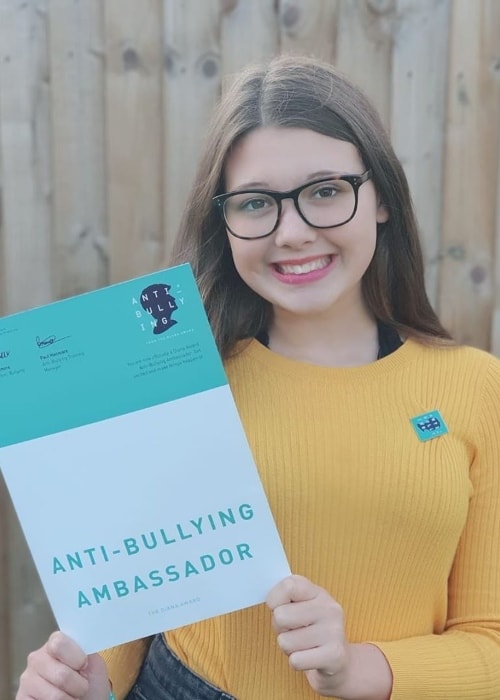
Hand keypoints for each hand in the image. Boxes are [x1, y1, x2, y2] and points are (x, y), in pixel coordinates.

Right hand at [16, 631, 109, 699]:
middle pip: (60, 674)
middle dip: (77, 685)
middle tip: (81, 687)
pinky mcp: (22, 699)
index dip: (76, 658)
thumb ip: (87, 650)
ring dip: (69, 699)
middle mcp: (36, 659)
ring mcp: (27, 680)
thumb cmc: (89, 682)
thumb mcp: (94, 663)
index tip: (84, 666)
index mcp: (54, 643)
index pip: (59, 643)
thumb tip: (83, 640)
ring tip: (71, 696)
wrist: (86, 699)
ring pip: (54, 695)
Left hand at [266, 575, 391, 698]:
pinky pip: (295, 661)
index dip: (274, 599)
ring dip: (289, 648)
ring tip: (302, 646)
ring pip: (285, 642)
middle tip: (293, 631)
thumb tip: (270, 602)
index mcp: (318, 592)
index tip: (278, 608)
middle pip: (280, 616)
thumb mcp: (300, 608)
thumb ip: (284, 598)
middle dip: (280, 629)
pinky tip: (309, 658)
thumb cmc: (309, 631)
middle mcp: (329, 608)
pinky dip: (296, 662)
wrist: (338, 662)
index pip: (288, 585)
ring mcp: (334, 631)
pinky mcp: (334, 656)